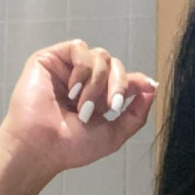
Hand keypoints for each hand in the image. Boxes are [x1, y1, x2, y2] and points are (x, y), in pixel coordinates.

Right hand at [0, 39, 158, 176]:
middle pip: (115, 64)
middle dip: (118, 84)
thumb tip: (151, 88)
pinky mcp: (51, 59)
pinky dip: (82, 69)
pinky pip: (79, 48)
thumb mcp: (114, 134)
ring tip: (82, 105)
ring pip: (100, 55)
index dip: (137, 80)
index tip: (149, 86)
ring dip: (97, 82)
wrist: (43, 147)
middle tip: (111, 106)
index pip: (124, 78)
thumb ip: (136, 114)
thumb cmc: (72, 146)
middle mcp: (85, 82)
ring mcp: (68, 69)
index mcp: (99, 98)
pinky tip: (72, 89)